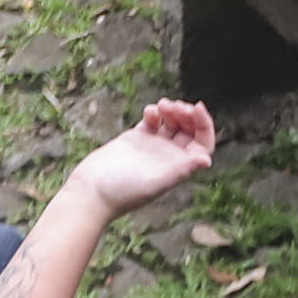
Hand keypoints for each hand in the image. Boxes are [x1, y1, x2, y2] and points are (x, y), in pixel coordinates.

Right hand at [71, 99, 217, 214]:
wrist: (90, 191)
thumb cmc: (121, 192)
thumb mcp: (153, 182)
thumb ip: (179, 170)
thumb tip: (207, 160)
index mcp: (178, 168)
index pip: (203, 145)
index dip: (205, 125)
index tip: (196, 107)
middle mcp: (169, 158)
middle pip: (190, 131)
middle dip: (188, 114)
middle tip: (176, 106)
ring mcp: (152, 148)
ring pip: (173, 123)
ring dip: (173, 110)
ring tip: (163, 105)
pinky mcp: (136, 140)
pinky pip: (153, 121)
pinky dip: (154, 112)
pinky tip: (149, 112)